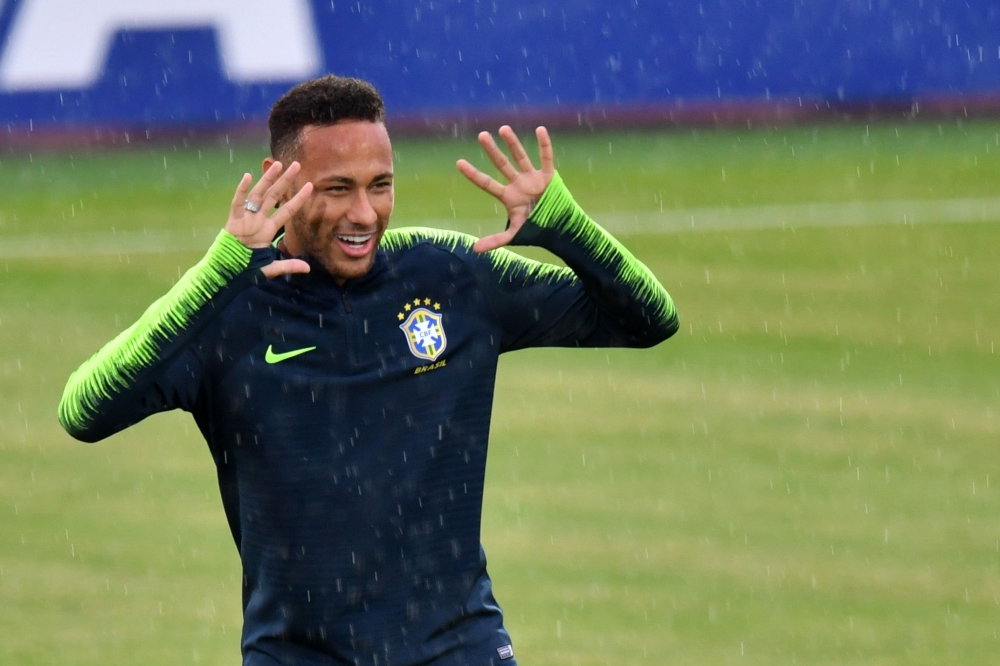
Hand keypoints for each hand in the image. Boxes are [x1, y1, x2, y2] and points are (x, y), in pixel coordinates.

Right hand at [226, 161, 313, 278]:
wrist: (227, 273)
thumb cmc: (246, 269)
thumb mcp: (270, 268)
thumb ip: (288, 265)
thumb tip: (307, 268)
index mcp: (268, 229)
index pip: (287, 210)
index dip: (298, 199)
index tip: (310, 186)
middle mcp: (258, 220)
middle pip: (274, 196)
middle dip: (285, 181)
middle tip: (296, 165)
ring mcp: (246, 219)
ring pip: (258, 195)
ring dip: (268, 179)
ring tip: (278, 165)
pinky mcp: (233, 221)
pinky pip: (237, 203)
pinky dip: (241, 190)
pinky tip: (248, 176)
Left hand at [456, 125, 554, 252]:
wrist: (560, 230)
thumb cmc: (536, 230)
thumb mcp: (514, 235)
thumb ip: (495, 240)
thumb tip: (474, 249)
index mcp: (508, 196)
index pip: (487, 183)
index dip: (473, 174)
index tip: (458, 163)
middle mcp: (518, 184)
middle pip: (502, 164)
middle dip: (492, 151)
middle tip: (481, 135)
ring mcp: (533, 178)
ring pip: (521, 157)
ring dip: (513, 143)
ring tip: (503, 128)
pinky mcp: (549, 176)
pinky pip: (546, 158)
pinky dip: (544, 144)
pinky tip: (539, 130)